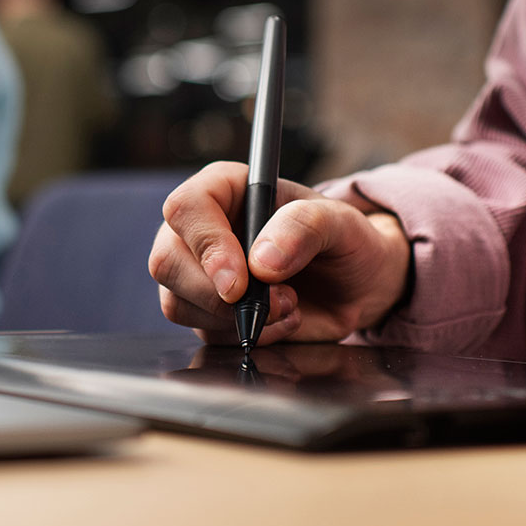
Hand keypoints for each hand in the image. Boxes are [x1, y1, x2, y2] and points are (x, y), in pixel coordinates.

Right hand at [149, 161, 411, 345]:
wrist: (358, 285)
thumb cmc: (345, 240)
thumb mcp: (341, 222)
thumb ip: (304, 227)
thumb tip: (261, 262)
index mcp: (226, 189)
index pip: (187, 208)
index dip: (206, 246)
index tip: (239, 282)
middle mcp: (203, 229)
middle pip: (167, 261)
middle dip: (217, 295)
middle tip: (276, 302)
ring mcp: (199, 273)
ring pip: (177, 303)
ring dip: (234, 319)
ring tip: (288, 307)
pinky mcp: (208, 312)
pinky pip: (204, 332)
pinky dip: (244, 336)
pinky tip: (281, 322)